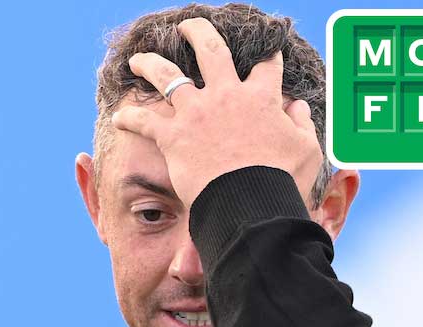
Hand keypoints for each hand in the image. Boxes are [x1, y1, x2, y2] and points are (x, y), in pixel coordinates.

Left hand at [110, 18, 323, 210]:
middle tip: (187, 26)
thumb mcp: (305, 149)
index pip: (267, 67)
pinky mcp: (174, 136)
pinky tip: (117, 117)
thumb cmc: (281, 179)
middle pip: (210, 50)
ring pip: (167, 76)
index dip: (268, 58)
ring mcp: (197, 113)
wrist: (249, 203)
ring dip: (149, 64)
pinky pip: (145, 122)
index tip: (268, 54)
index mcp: (261, 97)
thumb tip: (298, 107)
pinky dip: (129, 119)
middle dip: (197, 32)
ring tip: (137, 59)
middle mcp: (226, 95)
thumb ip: (302, 124)